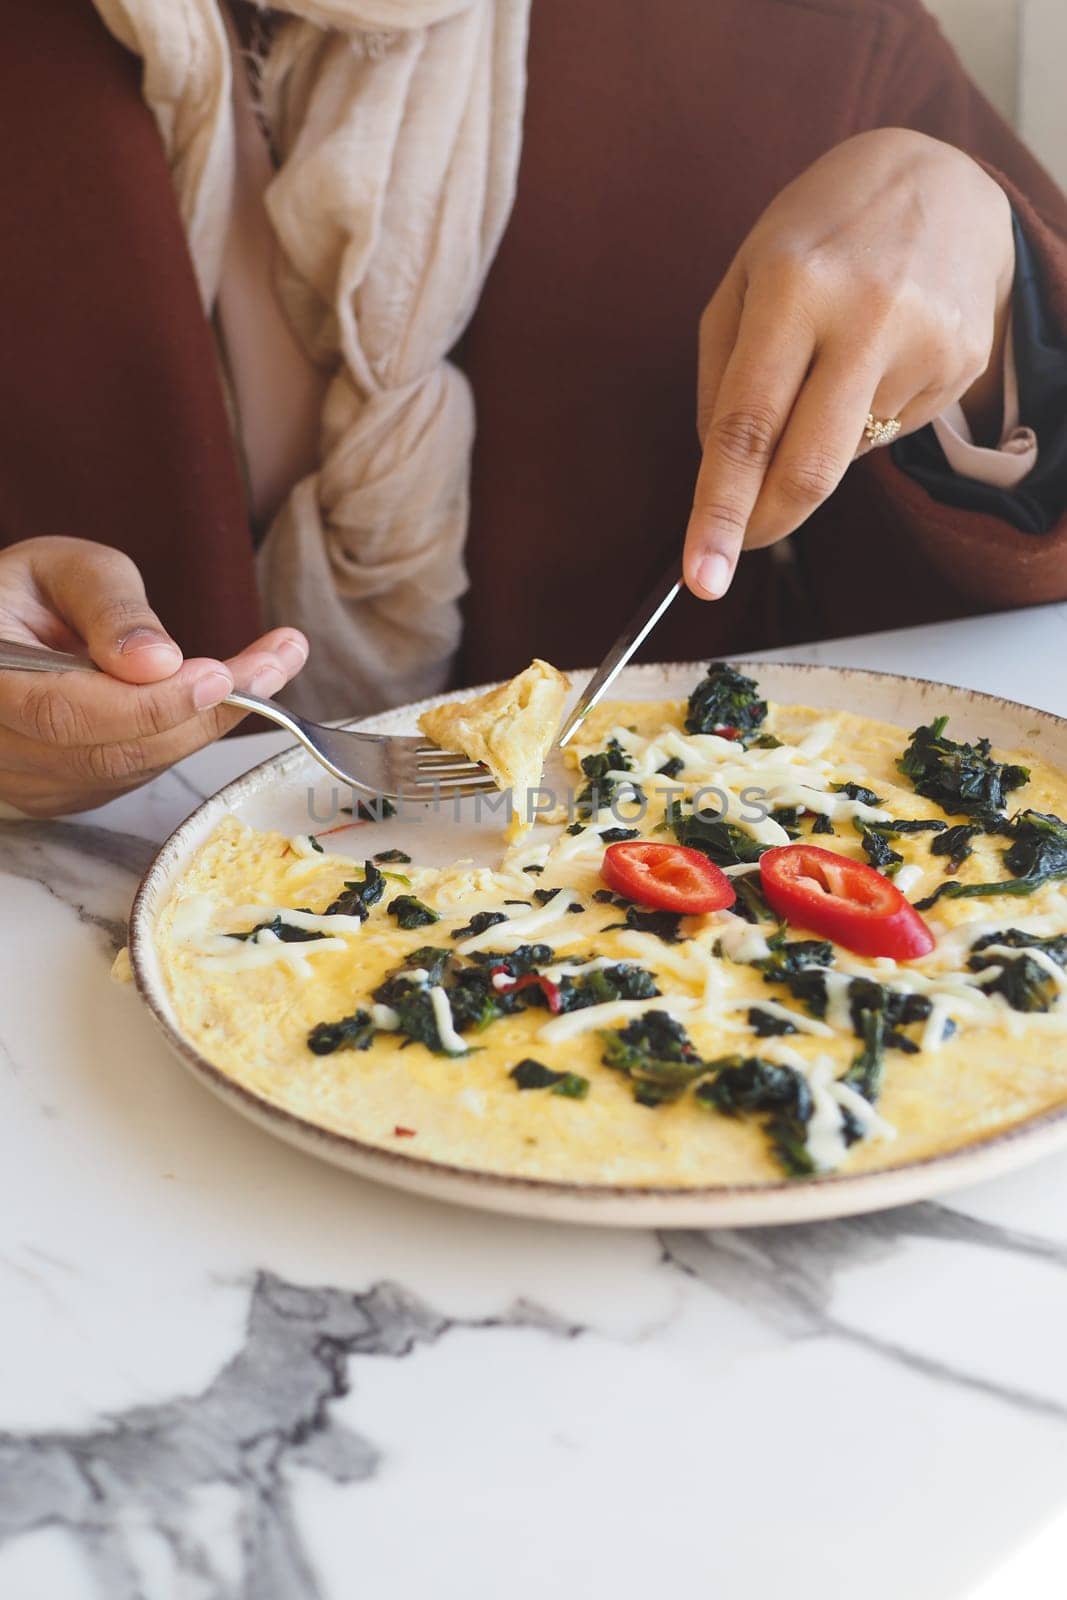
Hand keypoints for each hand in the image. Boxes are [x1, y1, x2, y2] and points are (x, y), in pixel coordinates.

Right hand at [0, 537, 308, 816]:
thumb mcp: (67, 569)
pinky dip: (189, 734)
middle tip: (276, 663)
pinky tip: (228, 694)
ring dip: (211, 722)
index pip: (65, 713)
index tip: (220, 676)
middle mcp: (0, 745)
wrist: (7, 630)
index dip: (148, 705)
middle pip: (110, 752)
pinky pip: (139, 774)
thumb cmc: (31, 591)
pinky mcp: (66, 794)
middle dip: (203, 712)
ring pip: (134, 768)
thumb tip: (160, 662)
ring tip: (272, 666)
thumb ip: (110, 608)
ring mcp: (30, 781)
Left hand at [683, 128, 1015, 599]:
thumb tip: (719, 474)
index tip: (701, 576)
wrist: (945, 177)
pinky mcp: (962, 362)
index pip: (747, 425)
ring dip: (815, 443)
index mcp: (794, 286)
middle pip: (809, 469)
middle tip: (733, 555)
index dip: (718, 511)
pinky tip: (875, 357)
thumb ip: (719, 378)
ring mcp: (923, 342)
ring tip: (829, 366)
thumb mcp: (745, 276)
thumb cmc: (821, 232)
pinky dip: (862, 418)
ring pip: (845, 456)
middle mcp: (865, 315)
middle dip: (762, 527)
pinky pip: (888, 432)